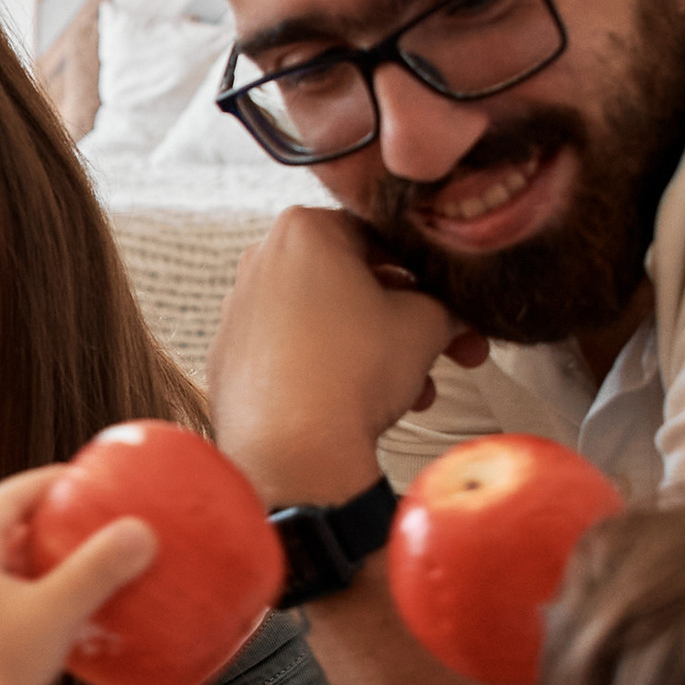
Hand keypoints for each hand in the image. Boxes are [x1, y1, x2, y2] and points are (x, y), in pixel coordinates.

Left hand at [0, 473, 155, 684]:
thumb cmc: (1, 669)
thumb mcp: (59, 611)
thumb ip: (99, 568)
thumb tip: (140, 531)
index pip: (6, 495)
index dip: (46, 482)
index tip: (79, 477)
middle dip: (26, 507)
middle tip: (64, 508)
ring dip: (16, 544)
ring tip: (55, 549)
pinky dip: (10, 580)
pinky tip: (40, 600)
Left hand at [208, 209, 487, 507]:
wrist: (293, 454)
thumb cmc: (347, 378)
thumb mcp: (426, 324)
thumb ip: (448, 303)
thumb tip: (454, 311)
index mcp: (303, 230)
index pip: (386, 237)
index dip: (430, 273)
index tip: (451, 298)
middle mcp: (261, 261)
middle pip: (355, 282)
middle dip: (410, 319)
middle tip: (449, 343)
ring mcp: (239, 312)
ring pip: (328, 319)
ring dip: (378, 349)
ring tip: (416, 385)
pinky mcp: (231, 359)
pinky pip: (295, 351)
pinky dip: (332, 367)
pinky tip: (368, 400)